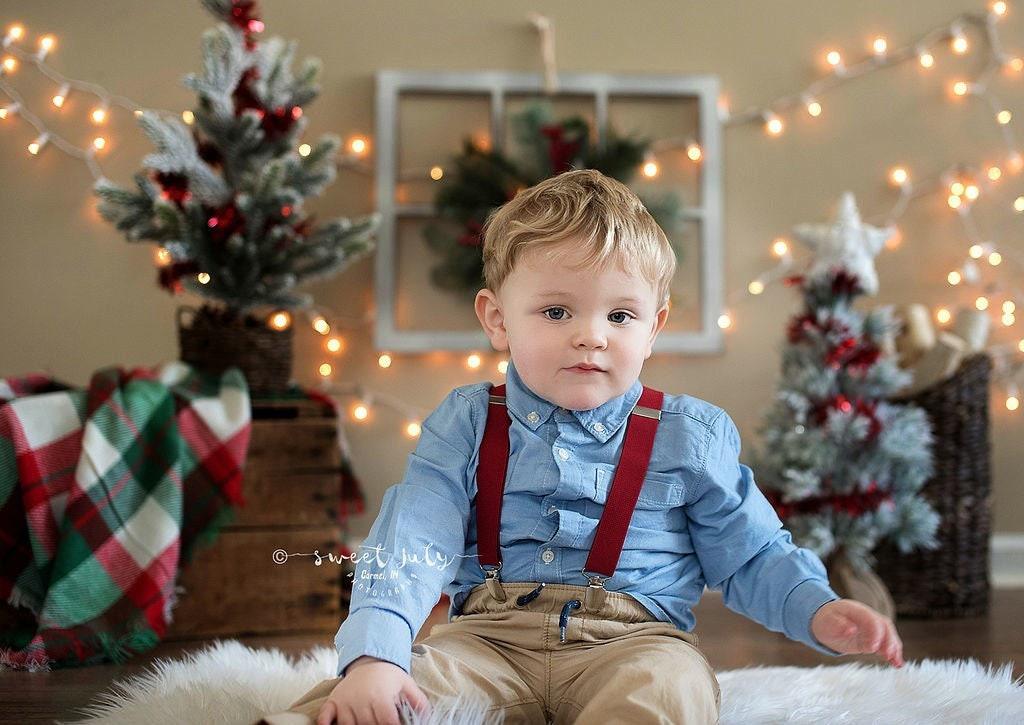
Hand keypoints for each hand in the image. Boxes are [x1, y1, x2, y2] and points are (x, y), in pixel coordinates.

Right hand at [316, 657, 431, 724]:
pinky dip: (324, 724)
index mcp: (381, 696)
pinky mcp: (333, 701)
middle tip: (378, 724)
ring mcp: (345, 701)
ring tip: (364, 724)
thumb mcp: (406, 684)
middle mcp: (361, 699)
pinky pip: (325, 716)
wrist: (367, 660)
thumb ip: (418, 701)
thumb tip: (428, 717)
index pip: (387, 722)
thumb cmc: (389, 677)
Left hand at [811, 599, 903, 667]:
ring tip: (896, 662)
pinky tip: (897, 664)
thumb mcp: (826, 622)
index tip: (872, 647)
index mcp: (855, 609)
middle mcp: (867, 617)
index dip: (874, 632)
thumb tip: (850, 629)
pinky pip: (887, 644)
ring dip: (894, 648)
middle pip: (884, 625)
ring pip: (889, 634)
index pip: (870, 618)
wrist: (827, 621)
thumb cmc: (826, 620)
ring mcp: (873, 627)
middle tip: (887, 655)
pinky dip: (893, 653)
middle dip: (888, 640)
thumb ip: (837, 624)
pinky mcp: (874, 638)